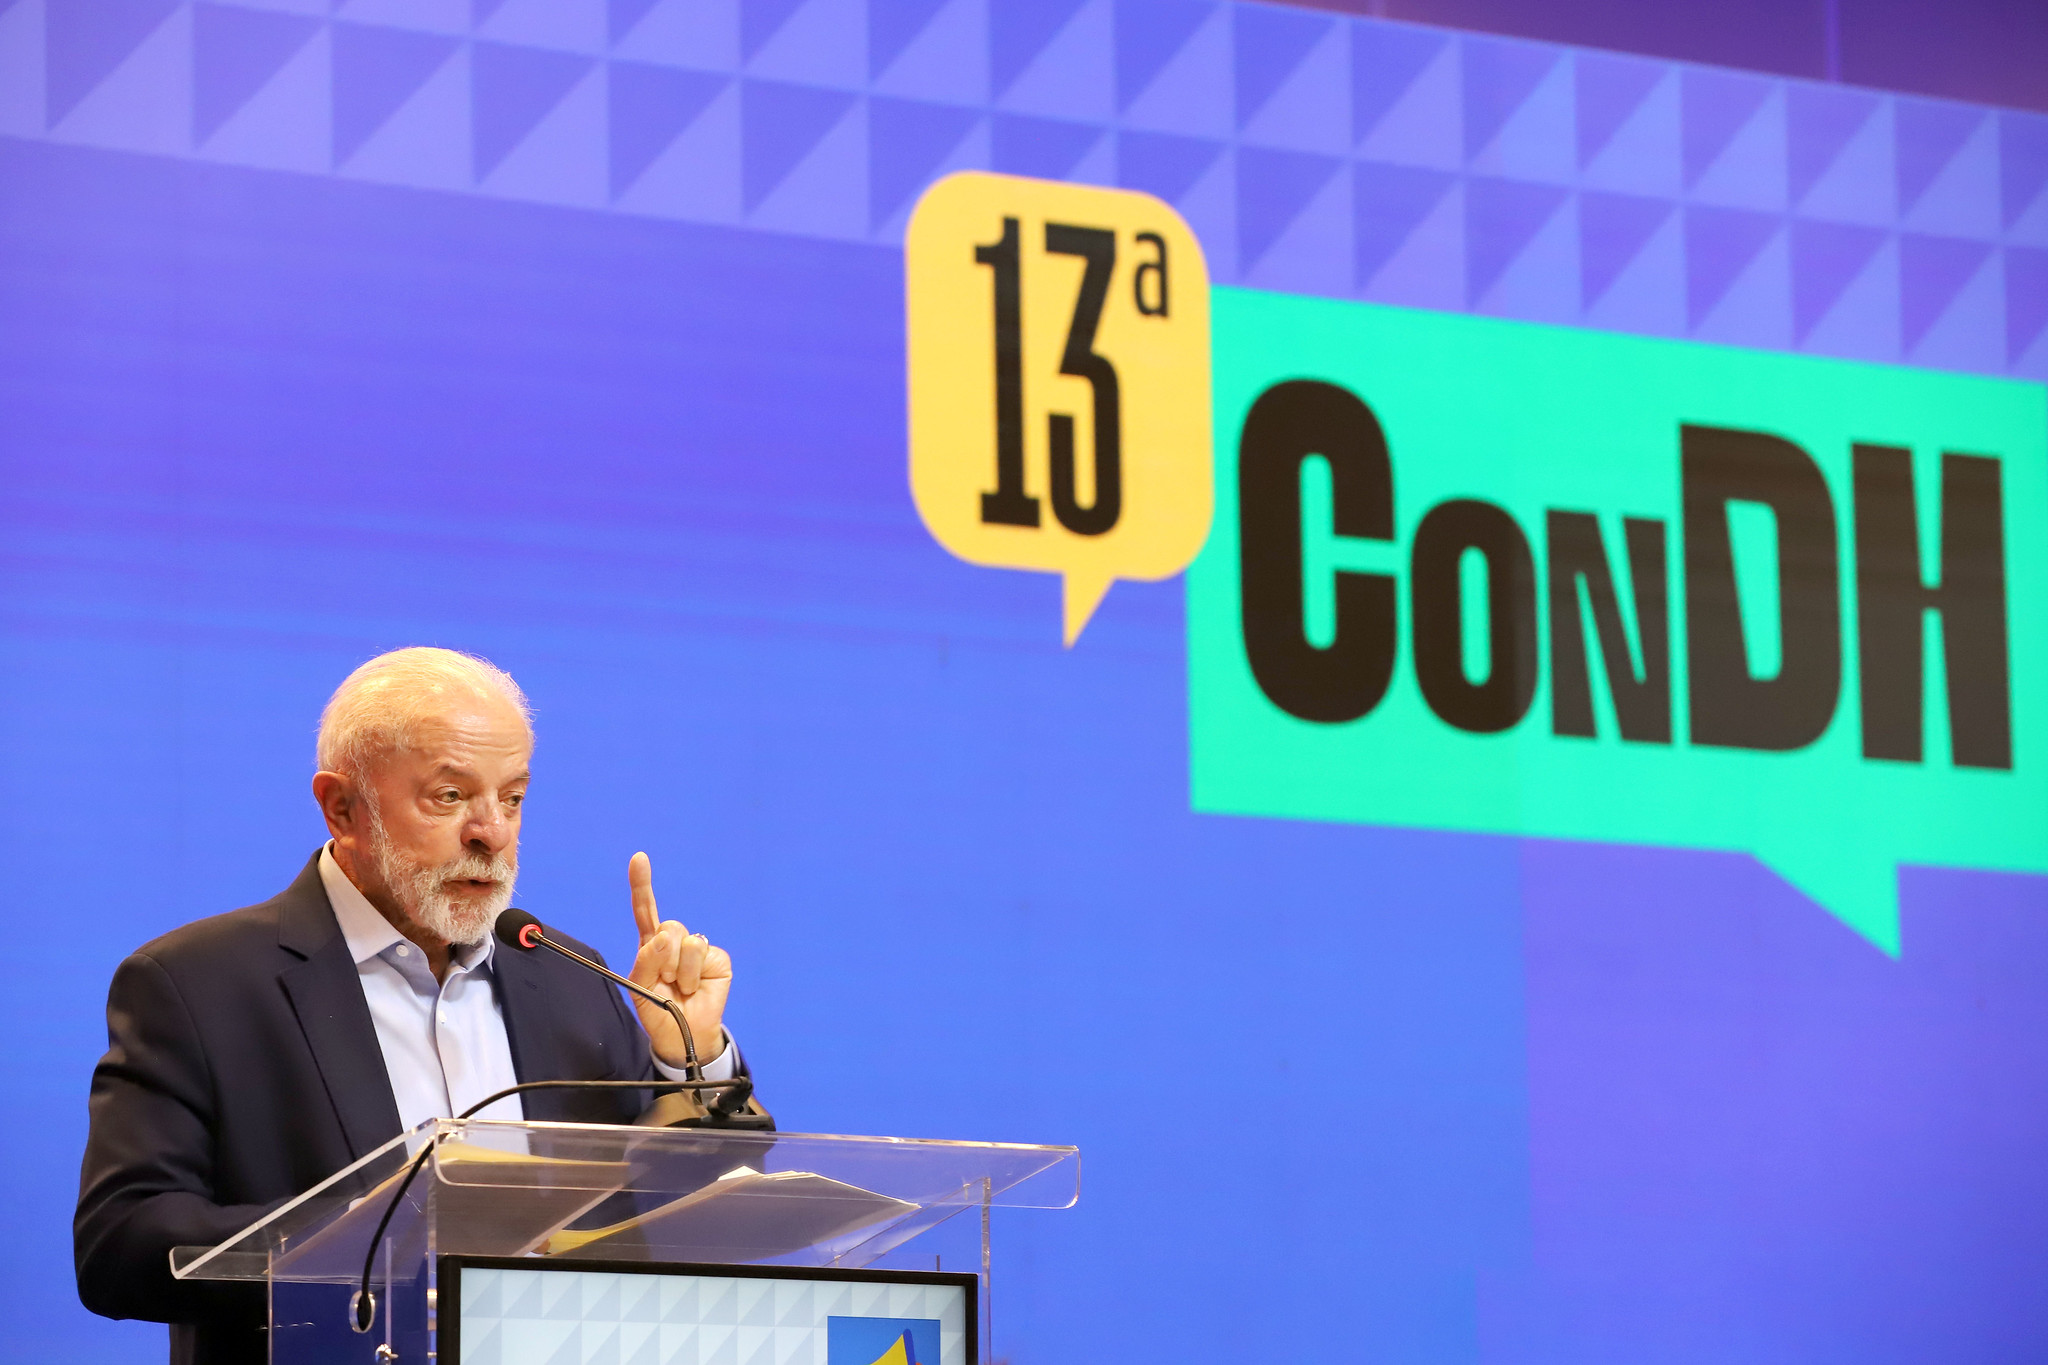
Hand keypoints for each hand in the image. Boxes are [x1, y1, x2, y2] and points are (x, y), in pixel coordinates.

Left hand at [625, 851, 730, 1069]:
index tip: (639, 858)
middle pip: (667, 926)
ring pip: (685, 940)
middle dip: (662, 957)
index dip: (642, 883)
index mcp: (651, 944)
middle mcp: (675, 942)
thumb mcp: (641, 987)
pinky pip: (702, 953)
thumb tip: (666, 937)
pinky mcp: (717, 958)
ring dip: (677, 969)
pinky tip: (695, 988)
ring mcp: (698, 949)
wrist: (683, 1035)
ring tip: (679, 987)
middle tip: (664, 980)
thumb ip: (646, 960)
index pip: (646, 910)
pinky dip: (693, 974)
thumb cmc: (658, 1010)